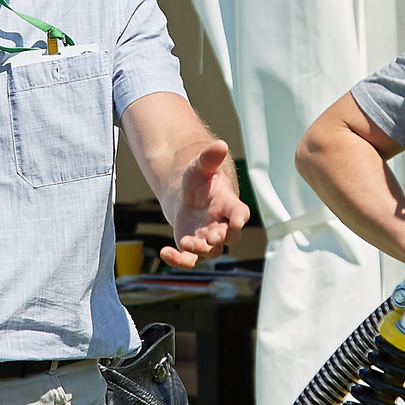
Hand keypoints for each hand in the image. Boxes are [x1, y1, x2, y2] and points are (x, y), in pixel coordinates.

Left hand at [158, 139, 251, 269]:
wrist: (187, 198)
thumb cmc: (199, 182)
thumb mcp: (200, 167)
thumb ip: (209, 158)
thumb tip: (220, 144)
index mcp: (228, 205)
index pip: (240, 212)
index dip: (240, 218)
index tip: (238, 222)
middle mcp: (222, 224)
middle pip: (229, 237)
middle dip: (221, 238)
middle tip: (211, 238)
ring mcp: (209, 239)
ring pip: (211, 252)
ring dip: (200, 249)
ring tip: (185, 242)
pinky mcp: (193, 249)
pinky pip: (190, 261)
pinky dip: (178, 260)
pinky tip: (165, 252)